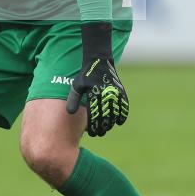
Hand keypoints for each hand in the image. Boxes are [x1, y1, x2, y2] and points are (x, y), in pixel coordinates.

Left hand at [66, 22, 128, 136]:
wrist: (99, 61)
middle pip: (106, 117)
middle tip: (99, 134)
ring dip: (112, 123)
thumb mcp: (76, 85)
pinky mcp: (121, 92)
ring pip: (115, 114)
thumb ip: (73, 99)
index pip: (94, 116)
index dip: (93, 126)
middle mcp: (106, 95)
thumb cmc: (85, 75)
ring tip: (106, 129)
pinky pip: (124, 106)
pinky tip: (119, 122)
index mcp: (94, 94)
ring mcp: (115, 93)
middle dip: (102, 128)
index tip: (92, 133)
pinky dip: (123, 115)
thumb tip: (70, 113)